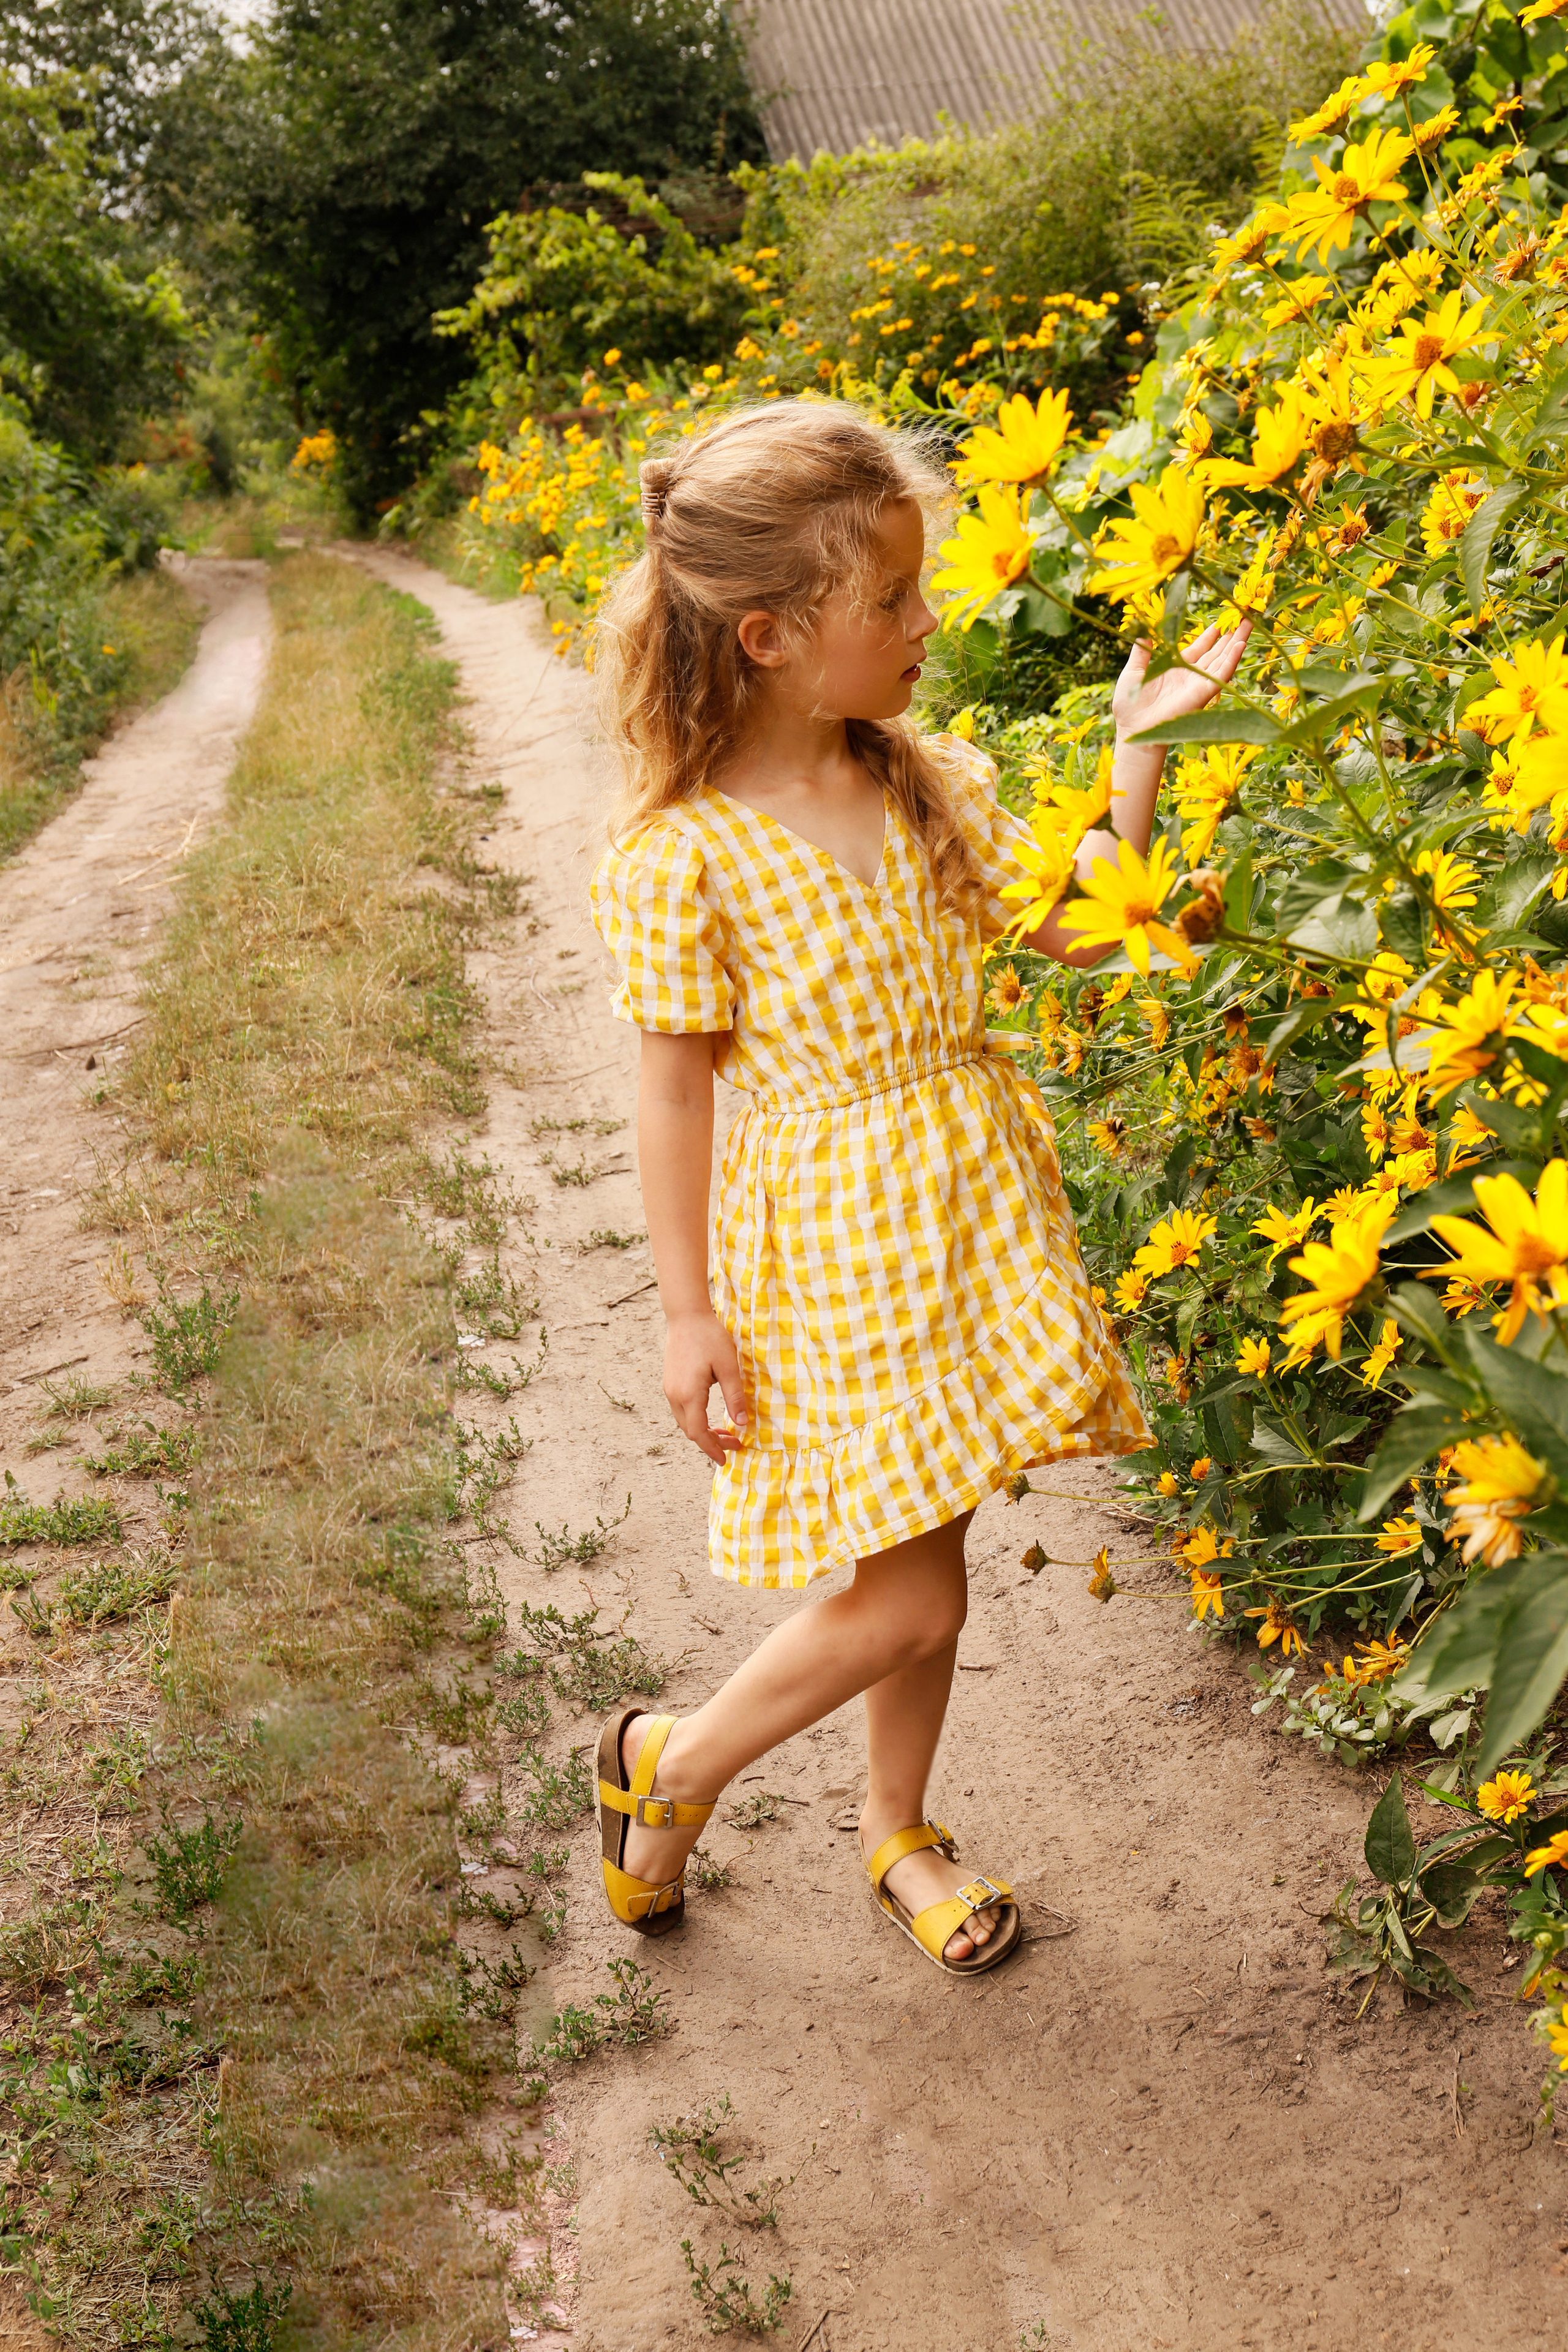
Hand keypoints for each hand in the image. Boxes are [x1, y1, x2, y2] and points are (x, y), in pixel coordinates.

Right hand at [663, 1310, 747, 1464]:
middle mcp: (675, 1396)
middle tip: (734, 1444)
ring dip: (703, 1431)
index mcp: (689, 1395)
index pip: (699, 1433)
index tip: (726, 1460)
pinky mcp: (670, 1382)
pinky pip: (682, 1410)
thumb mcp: (729, 1367)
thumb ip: (735, 1397)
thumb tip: (742, 1424)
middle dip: (711, 1442)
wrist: (686, 1316)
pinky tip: (711, 1415)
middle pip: (690, 1431)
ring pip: (685, 1421)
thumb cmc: (710, 1338)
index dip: (712, 1449)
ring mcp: (670, 1389)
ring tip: (726, 1432)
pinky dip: (696, 1419)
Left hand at [1110, 619, 1251, 741]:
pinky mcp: (1203, 693)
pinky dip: (1231, 660)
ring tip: (1249, 623)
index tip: (1222, 618)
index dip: (1211, 634)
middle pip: (1217, 651)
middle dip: (1231, 634)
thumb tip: (1142, 631)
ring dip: (1236, 641)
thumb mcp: (1134, 671)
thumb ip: (1141, 651)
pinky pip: (1221, 675)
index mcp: (1177, 668)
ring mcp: (1199, 684)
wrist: (1132, 728)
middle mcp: (1191, 675)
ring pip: (1223, 659)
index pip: (1200, 647)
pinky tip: (1240, 645)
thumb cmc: (1129, 704)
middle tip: (1245, 615)